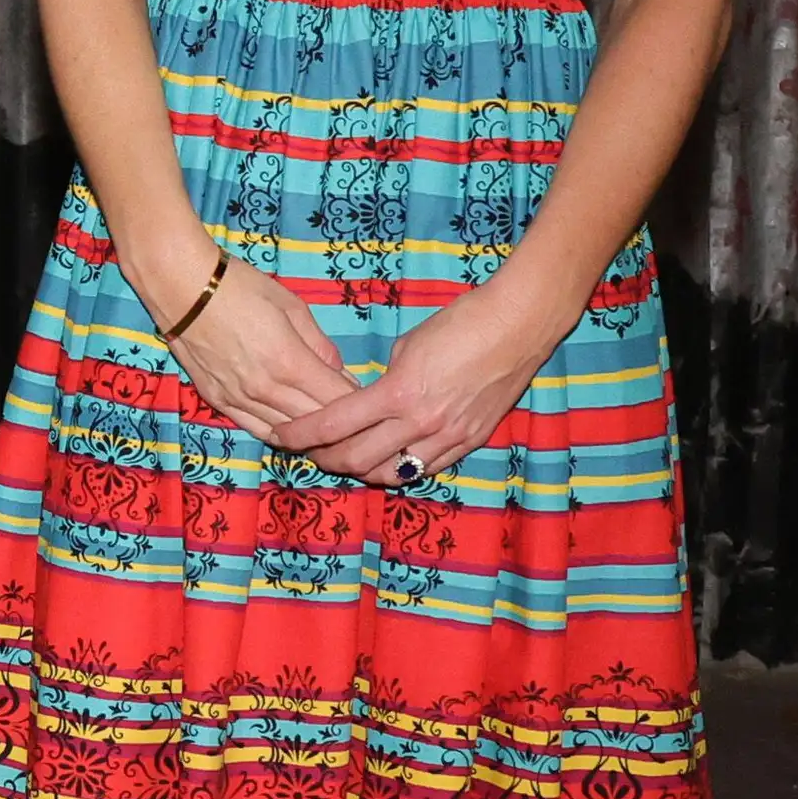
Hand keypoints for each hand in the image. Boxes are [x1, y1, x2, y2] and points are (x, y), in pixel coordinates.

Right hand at [148, 253, 355, 444]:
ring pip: (288, 434)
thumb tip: (338, 372)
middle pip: (317, 423)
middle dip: (342, 424)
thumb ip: (319, 344)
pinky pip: (257, 429)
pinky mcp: (218, 401)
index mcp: (289, 362)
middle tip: (356, 419)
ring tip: (328, 429)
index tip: (371, 401)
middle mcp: (266, 389)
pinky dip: (280, 433)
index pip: (338, 401)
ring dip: (312, 434)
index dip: (360, 405)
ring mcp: (239, 399)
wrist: (179, 284)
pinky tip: (292, 429)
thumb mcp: (290, 305)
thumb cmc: (238, 286)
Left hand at [269, 284, 567, 485]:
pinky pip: (424, 469)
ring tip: (342, 462)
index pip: (335, 424)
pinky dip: (398, 469)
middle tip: (307, 453)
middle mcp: (420, 423)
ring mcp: (447, 438)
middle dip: (325, 459)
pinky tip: (385, 463)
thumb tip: (373, 399)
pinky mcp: (469, 443)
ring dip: (360, 471)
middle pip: (357, 459)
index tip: (281, 437)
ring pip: (391, 474)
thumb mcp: (407, 346)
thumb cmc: (458, 325)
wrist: (515, 328)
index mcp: (398, 394)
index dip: (302, 435)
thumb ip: (386, 379)